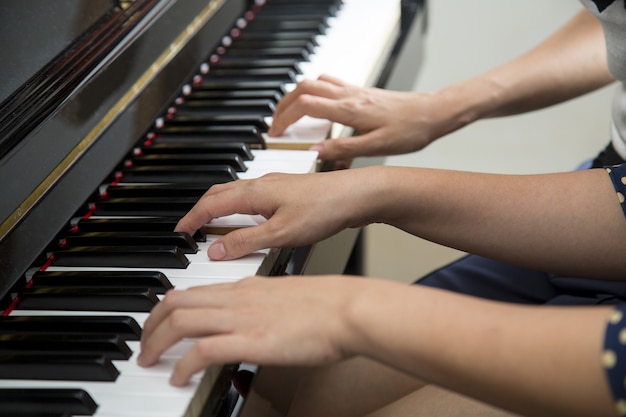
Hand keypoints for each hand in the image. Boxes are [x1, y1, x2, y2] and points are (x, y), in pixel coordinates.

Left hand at [137, 276, 357, 385]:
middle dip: (150, 323)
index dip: (167, 307)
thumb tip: (251, 323)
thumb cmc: (327, 306)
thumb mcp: (286, 299)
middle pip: (175, 301)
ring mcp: (242, 318)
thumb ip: (262, 307)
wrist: (347, 309)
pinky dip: (181, 365)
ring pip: (180, 320)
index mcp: (245, 287)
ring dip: (156, 342)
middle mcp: (237, 298)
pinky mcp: (251, 340)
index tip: (158, 323)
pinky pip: (201, 350)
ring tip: (148, 360)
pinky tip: (177, 377)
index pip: (192, 290)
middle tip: (144, 343)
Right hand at [175, 169, 382, 259]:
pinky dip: (238, 208)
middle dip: (200, 210)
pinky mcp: (287, 191)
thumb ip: (246, 242)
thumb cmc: (325, 209)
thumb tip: (216, 249)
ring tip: (212, 226)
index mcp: (254, 192)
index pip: (210, 204)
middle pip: (219, 193)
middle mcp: (261, 184)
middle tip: (190, 229)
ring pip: (235, 193)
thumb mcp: (281, 233)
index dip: (191, 219)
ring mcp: (274, 185)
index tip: (179, 233)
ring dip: (218, 208)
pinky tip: (248, 221)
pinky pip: (251, 197)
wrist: (358, 195)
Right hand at [268, 74, 451, 160]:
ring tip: (289, 115)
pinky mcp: (361, 91)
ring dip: (296, 95)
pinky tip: (317, 105)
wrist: (433, 113)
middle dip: (283, 105)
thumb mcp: (377, 148)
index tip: (275, 133)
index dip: (285, 118)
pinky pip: (330, 82)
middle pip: (303, 88)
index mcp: (349, 110)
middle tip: (275, 124)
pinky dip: (314, 90)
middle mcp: (349, 96)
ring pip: (314, 82)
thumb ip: (343, 149)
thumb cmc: (410, 131)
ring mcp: (354, 90)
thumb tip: (315, 151)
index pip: (305, 106)